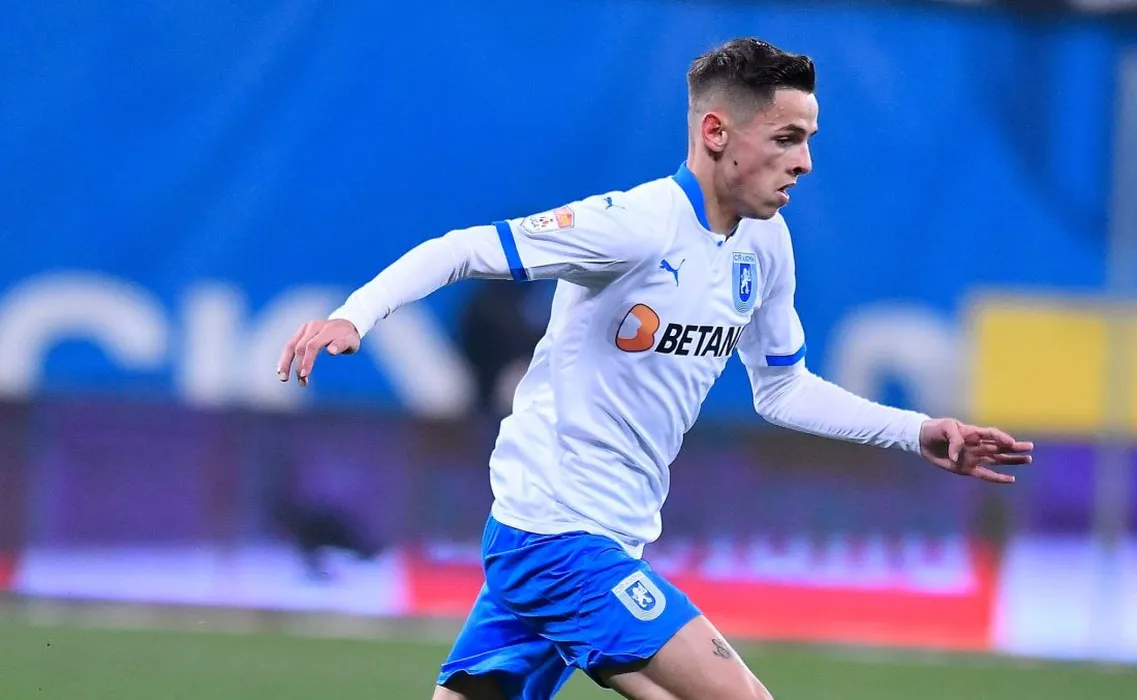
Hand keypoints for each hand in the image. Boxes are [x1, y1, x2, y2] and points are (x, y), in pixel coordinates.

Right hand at [277, 318, 360, 386]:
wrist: (345, 325)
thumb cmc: (348, 337)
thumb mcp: (351, 341)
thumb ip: (341, 345)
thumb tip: (331, 351)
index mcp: (326, 329)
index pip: (312, 346)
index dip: (307, 361)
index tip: (305, 375)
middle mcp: (313, 326)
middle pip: (299, 347)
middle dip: (297, 366)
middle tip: (301, 382)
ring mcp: (305, 328)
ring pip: (290, 346)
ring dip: (285, 363)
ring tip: (283, 378)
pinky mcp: (301, 332)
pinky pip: (290, 345)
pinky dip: (285, 358)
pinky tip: (282, 370)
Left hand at [918, 418, 1032, 483]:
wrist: (922, 440)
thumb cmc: (935, 430)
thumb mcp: (945, 428)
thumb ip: (955, 440)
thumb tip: (958, 458)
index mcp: (973, 432)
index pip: (991, 434)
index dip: (1001, 438)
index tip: (1010, 442)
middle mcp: (976, 445)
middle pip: (999, 447)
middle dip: (1014, 447)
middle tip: (1029, 448)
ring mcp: (973, 457)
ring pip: (997, 460)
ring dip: (1012, 461)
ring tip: (1028, 460)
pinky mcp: (966, 469)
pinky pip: (985, 474)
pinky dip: (997, 478)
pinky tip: (1011, 479)